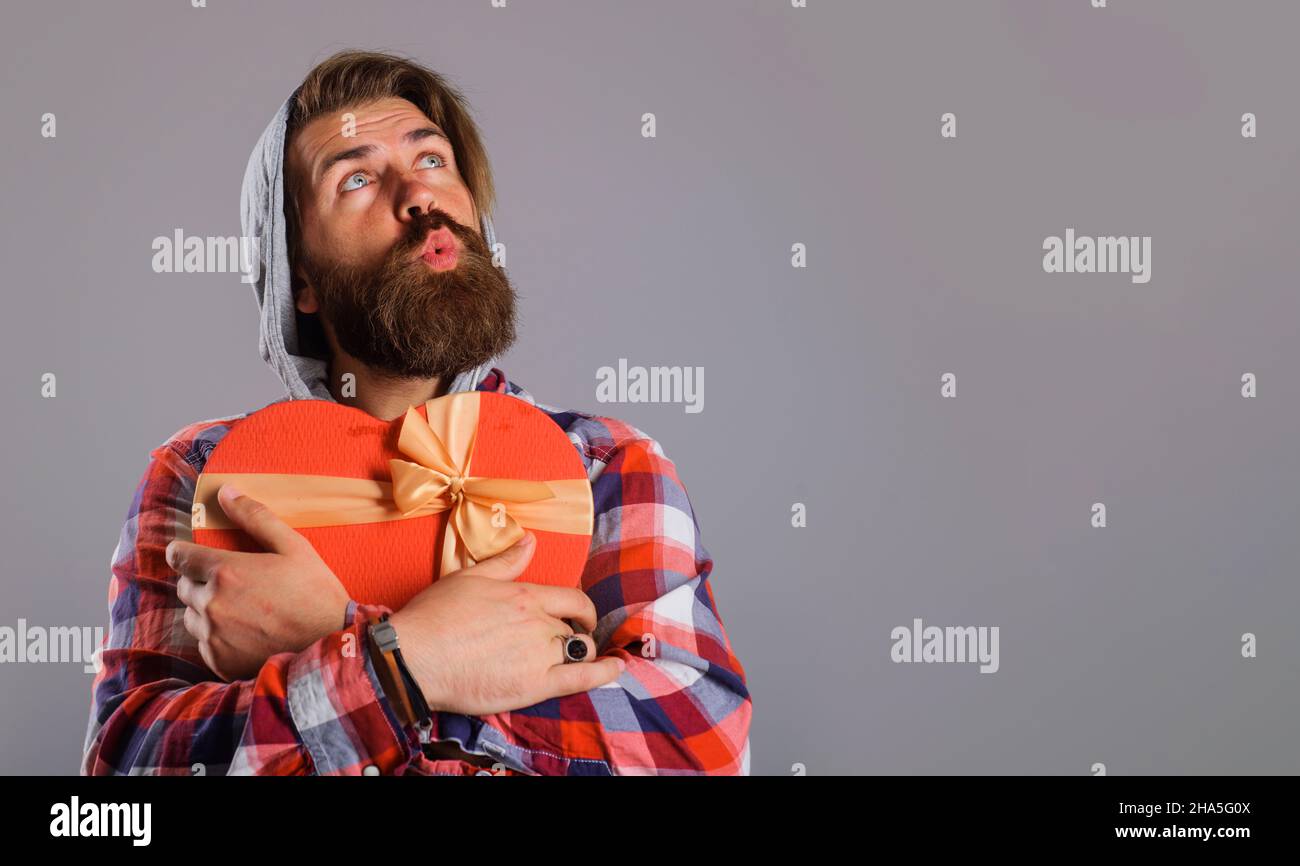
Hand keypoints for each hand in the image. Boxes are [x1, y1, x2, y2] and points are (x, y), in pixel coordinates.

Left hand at [167, 484, 349, 680]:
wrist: (331, 643)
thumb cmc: (315, 592)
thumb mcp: (293, 546)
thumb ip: (255, 517)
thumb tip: (225, 492)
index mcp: (226, 571)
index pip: (179, 556)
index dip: (183, 552)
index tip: (192, 554)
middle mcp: (212, 604)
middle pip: (184, 587)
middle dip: (200, 581)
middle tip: (232, 583)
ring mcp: (214, 636)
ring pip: (192, 617)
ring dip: (207, 610)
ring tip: (240, 610)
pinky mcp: (219, 661)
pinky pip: (204, 645)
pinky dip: (217, 638)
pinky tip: (245, 634)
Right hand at [390, 531, 624, 715]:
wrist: (413, 658)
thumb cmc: (434, 616)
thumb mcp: (469, 577)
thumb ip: (506, 562)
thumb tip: (531, 541)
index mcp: (525, 596)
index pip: (572, 598)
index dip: (583, 609)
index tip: (580, 616)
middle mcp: (538, 623)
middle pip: (573, 628)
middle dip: (573, 635)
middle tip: (564, 644)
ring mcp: (538, 655)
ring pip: (579, 652)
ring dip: (582, 654)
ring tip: (578, 659)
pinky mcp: (533, 686)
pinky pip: (581, 678)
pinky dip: (605, 674)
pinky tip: (617, 669)